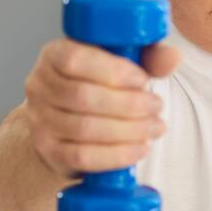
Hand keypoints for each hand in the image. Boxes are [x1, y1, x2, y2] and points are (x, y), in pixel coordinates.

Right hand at [23, 37, 181, 179]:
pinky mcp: (49, 150)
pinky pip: (83, 156)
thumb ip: (147, 56)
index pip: (75, 60)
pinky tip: (139, 148)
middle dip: (128, 104)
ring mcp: (39, 120)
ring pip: (85, 128)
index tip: (142, 80)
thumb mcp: (122, 63)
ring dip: (128, 130)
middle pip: (83, 97)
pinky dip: (116, 155)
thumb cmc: (100, 84)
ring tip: (155, 127)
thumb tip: (173, 57)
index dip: (113, 71)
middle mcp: (38, 85)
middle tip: (156, 107)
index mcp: (53, 54)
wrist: (69, 122)